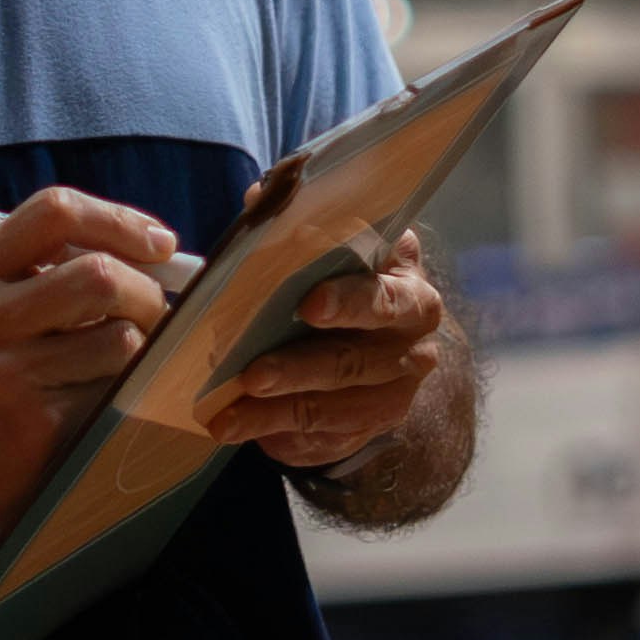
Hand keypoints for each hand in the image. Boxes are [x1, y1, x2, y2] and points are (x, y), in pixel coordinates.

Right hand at [0, 190, 188, 535]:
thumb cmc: (0, 370)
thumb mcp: (5, 306)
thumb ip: (63, 267)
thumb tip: (162, 251)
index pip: (55, 211)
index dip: (119, 221)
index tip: (162, 245)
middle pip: (99, 275)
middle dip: (147, 293)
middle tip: (156, 314)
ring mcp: (3, 368)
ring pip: (120, 337)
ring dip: (143, 349)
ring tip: (124, 362)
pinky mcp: (33, 419)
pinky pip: (116, 389)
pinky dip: (131, 388)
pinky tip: (107, 396)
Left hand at [194, 195, 448, 477]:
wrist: (388, 342)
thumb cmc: (351, 282)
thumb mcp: (342, 251)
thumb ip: (305, 226)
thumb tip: (259, 198)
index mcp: (410, 294)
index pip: (387, 300)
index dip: (350, 303)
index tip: (309, 304)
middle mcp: (412, 349)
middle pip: (354, 363)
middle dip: (298, 370)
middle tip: (252, 375)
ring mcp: (393, 396)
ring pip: (333, 410)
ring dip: (276, 413)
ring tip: (228, 418)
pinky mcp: (367, 431)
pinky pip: (322, 441)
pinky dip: (277, 437)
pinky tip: (239, 431)